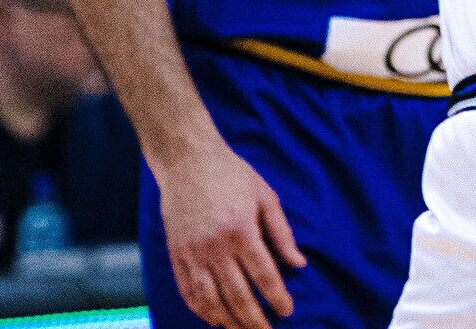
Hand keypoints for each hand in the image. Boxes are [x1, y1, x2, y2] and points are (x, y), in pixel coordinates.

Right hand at [156, 142, 305, 328]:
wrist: (188, 162)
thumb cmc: (233, 176)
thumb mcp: (266, 197)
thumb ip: (282, 233)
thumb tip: (299, 263)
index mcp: (241, 231)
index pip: (263, 275)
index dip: (276, 297)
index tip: (287, 311)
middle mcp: (215, 247)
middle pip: (236, 294)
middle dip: (253, 319)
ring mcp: (192, 253)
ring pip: (209, 299)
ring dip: (227, 320)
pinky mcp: (176, 255)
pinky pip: (188, 291)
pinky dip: (201, 310)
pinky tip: (214, 319)